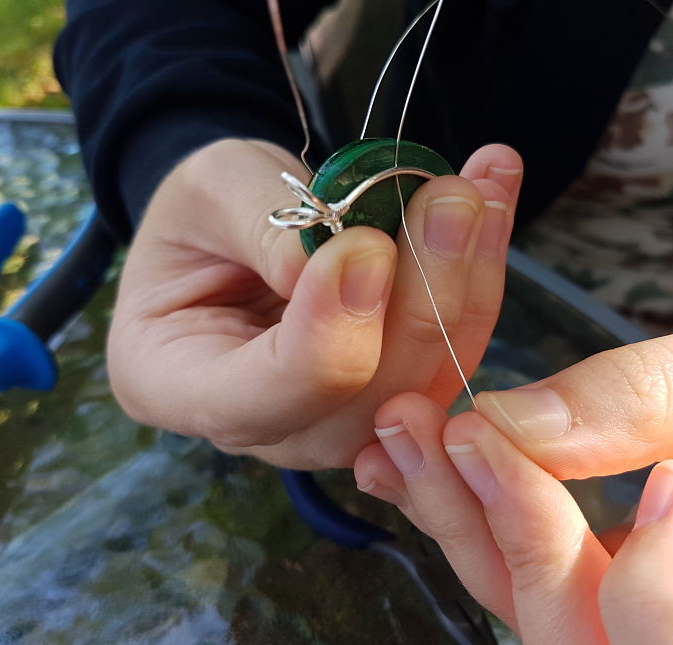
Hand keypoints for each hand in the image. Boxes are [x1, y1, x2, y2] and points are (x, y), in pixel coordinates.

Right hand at [107, 139, 521, 468]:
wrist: (234, 237)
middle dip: (421, 297)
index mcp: (179, 385)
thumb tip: (343, 262)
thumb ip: (260, 221)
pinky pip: (450, 351)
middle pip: (361, 399)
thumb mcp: (207, 189)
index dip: (325, 332)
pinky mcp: (395, 394)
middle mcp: (267, 427)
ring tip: (483, 189)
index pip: (262, 396)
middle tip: (454, 198)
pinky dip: (478, 275)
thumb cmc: (203, 217)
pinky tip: (493, 198)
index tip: (364, 244)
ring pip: (423, 381)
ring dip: (466, 279)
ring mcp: (338, 422)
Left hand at [356, 308, 672, 644]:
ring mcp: (667, 643)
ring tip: (410, 437)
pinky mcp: (628, 608)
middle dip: (490, 530)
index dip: (596, 561)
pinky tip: (443, 465)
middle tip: (428, 430)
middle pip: (580, 643)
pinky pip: (541, 587)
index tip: (526, 441)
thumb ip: (658, 399)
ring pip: (543, 621)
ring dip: (467, 526)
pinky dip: (484, 524)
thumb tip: (515, 420)